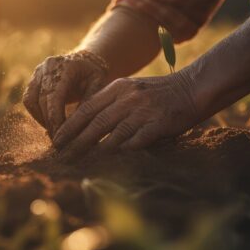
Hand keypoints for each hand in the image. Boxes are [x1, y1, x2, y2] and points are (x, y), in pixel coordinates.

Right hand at [22, 51, 108, 136]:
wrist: (85, 62)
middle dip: (49, 123)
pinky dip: (36, 114)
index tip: (61, 136)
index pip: (54, 96)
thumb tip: (78, 127)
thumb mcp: (98, 86)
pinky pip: (28, 100)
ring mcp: (37, 72)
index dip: (55, 118)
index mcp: (65, 67)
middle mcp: (47, 67)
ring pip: (31, 101)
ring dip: (41, 119)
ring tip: (54, 132)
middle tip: (58, 141)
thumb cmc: (94, 75)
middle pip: (41, 100)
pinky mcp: (32, 80)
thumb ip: (88, 103)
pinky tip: (48, 123)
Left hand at [52, 73, 199, 161]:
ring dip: (96, 149)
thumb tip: (85, 126)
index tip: (57, 140)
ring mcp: (143, 110)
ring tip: (81, 161)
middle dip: (76, 141)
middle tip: (62, 155)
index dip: (70, 126)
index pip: (87, 109)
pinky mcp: (158, 123)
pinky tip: (114, 160)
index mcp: (117, 88)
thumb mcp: (130, 90)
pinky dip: (125, 150)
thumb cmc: (157, 93)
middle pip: (96, 123)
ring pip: (114, 133)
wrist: (192, 87)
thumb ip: (110, 104)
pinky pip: (137, 140)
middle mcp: (128, 98)